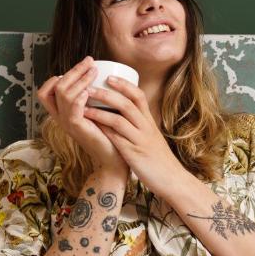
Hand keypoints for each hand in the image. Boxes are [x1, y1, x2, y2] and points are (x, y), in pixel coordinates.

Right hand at [36, 56, 126, 176]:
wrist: (113, 159)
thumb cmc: (108, 135)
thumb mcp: (95, 112)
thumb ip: (90, 99)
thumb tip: (96, 75)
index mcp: (62, 114)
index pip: (45, 92)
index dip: (55, 78)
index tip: (77, 70)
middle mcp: (61, 118)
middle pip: (55, 86)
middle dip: (73, 70)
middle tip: (90, 61)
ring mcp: (67, 123)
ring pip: (63, 93)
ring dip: (80, 78)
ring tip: (94, 70)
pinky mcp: (78, 128)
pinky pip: (72, 109)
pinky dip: (79, 97)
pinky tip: (90, 91)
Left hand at [83, 77, 189, 197]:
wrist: (171, 179)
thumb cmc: (158, 158)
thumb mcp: (150, 136)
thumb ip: (139, 124)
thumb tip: (123, 112)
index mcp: (149, 121)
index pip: (138, 96)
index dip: (124, 85)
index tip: (109, 77)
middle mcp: (146, 128)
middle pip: (127, 104)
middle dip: (106, 94)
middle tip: (89, 87)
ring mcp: (140, 141)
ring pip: (119, 121)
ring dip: (99, 112)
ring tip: (83, 107)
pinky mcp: (133, 155)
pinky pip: (116, 140)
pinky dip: (102, 131)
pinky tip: (90, 127)